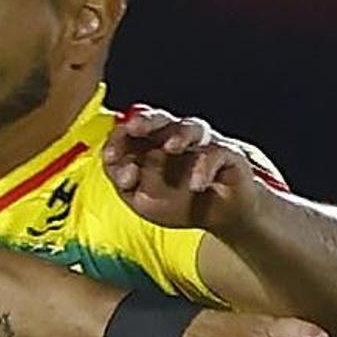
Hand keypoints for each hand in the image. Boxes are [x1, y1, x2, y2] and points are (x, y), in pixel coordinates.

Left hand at [103, 107, 263, 231]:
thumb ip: (126, 183)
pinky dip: (205, 168)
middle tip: (134, 128)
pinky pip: (217, 154)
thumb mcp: (142, 199)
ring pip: (192, 127)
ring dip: (180, 134)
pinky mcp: (228, 155)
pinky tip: (196, 185)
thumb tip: (121, 169)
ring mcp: (203, 144)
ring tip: (171, 148)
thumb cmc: (179, 203)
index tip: (109, 158)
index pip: (133, 133)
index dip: (120, 140)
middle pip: (161, 119)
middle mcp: (177, 139)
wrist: (221, 216)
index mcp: (152, 146)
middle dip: (147, 121)